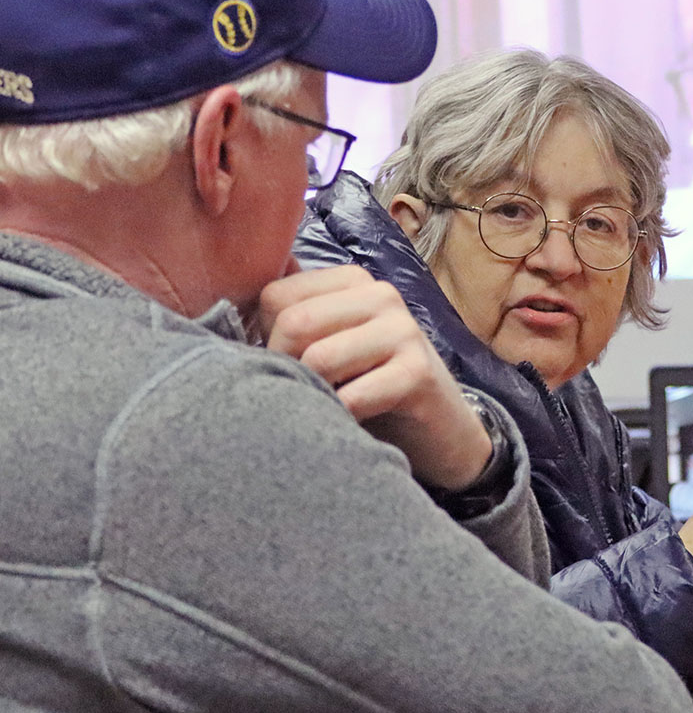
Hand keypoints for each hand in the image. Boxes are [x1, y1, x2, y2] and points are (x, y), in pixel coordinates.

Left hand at [258, 264, 491, 490]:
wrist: (443, 431)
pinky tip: (348, 426)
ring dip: (312, 396)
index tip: (285, 368)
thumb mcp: (334, 345)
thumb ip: (294, 318)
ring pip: (318, 359)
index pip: (275, 295)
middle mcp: (380, 295)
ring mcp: (403, 331)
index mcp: (352, 280)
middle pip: (293, 324)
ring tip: (324, 410)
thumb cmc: (374, 388)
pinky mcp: (417, 372)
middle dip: (284, 368)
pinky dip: (340, 419)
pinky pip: (352, 397)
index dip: (265, 338)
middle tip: (302, 397)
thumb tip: (228, 299)